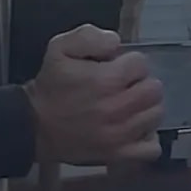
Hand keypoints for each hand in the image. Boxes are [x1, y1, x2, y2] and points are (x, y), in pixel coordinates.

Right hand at [24, 24, 163, 164]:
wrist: (34, 125)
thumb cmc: (50, 86)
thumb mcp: (59, 48)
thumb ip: (89, 36)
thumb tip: (116, 43)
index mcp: (105, 80)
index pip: (141, 64)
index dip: (129, 62)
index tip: (115, 68)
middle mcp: (117, 108)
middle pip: (154, 89)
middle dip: (141, 83)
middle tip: (124, 86)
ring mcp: (120, 135)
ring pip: (156, 115)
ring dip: (145, 107)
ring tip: (128, 105)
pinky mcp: (118, 154)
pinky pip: (151, 148)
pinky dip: (147, 138)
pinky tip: (134, 128)